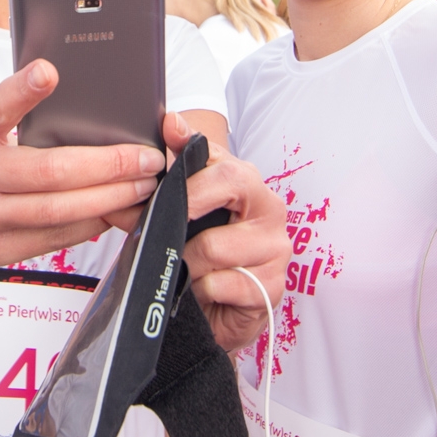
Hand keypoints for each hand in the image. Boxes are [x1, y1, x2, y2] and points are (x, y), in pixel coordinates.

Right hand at [0, 59, 164, 282]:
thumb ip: (7, 122)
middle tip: (146, 158)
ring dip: (107, 199)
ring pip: (56, 210)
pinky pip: (50, 239)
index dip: (22, 90)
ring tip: (141, 187)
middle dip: (107, 165)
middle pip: (48, 171)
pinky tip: (111, 214)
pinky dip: (86, 226)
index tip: (49, 71)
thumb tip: (71, 105)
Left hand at [176, 134, 286, 350]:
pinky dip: (201, 290)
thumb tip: (169, 125)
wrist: (220, 310)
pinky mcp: (273, 286)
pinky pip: (221, 283)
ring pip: (212, 246)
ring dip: (187, 263)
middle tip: (160, 229)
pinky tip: (202, 292)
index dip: (188, 154)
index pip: (219, 160)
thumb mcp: (184, 213)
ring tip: (186, 270)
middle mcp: (269, 208)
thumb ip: (171, 175)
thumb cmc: (202, 254)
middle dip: (182, 209)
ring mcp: (277, 247)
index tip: (168, 136)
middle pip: (225, 185)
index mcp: (248, 184)